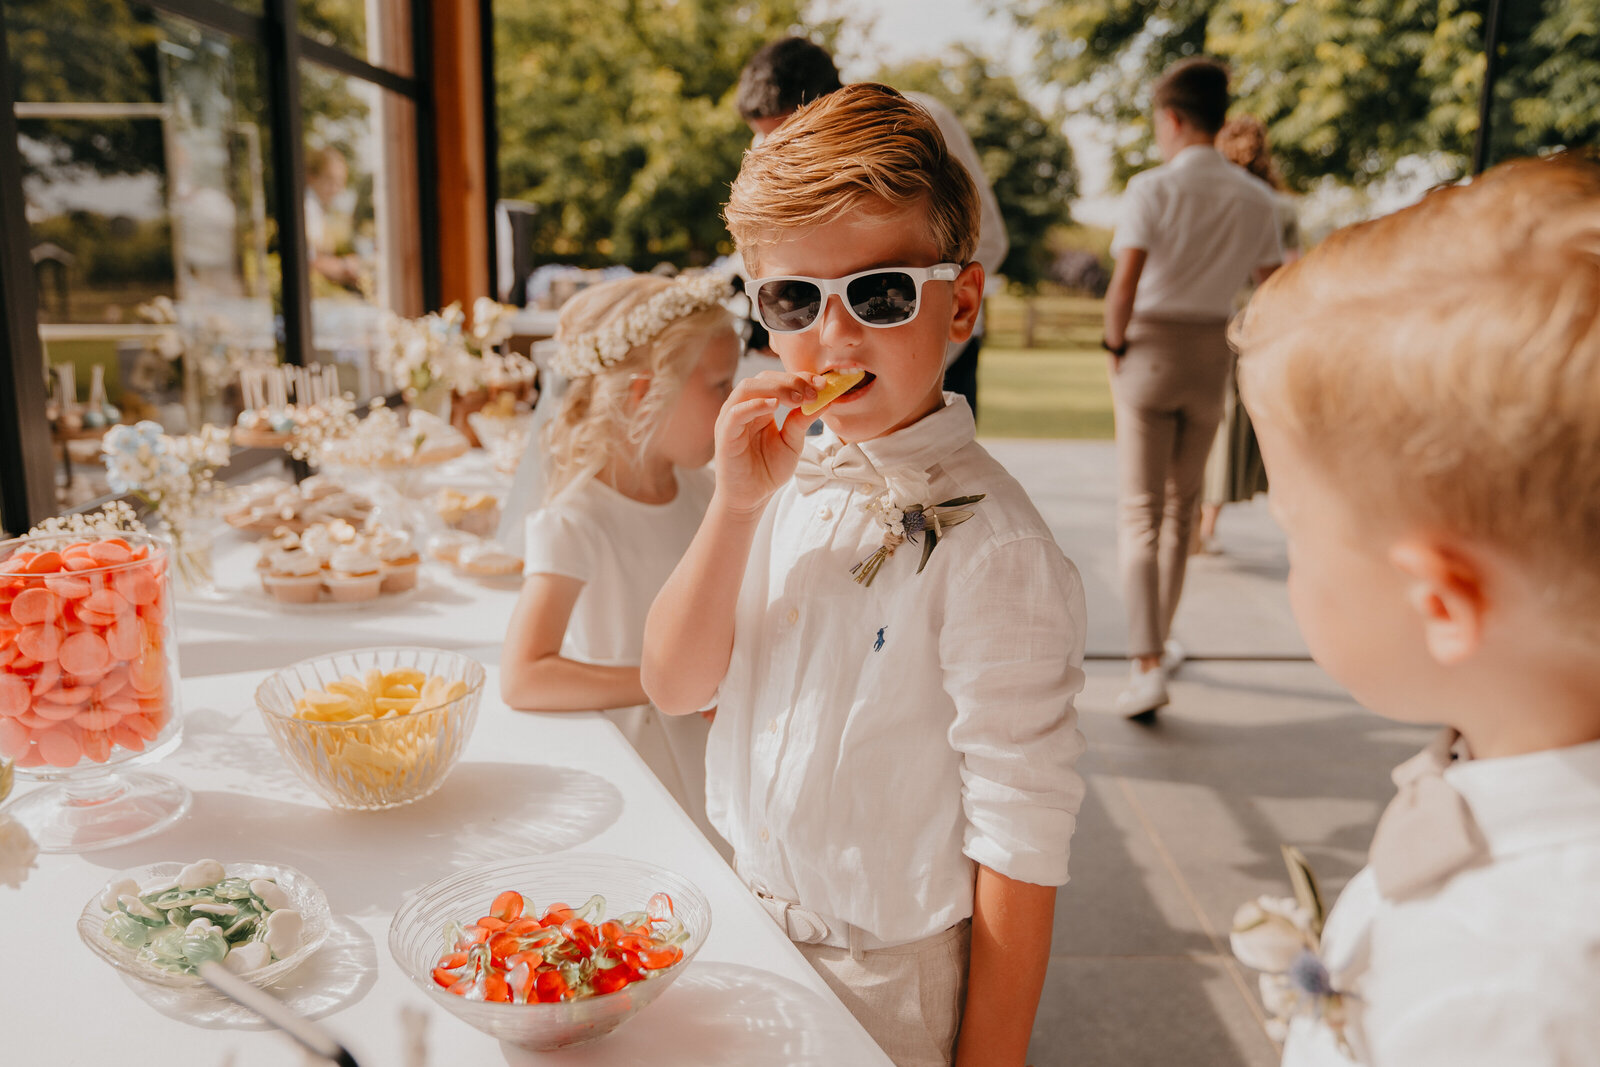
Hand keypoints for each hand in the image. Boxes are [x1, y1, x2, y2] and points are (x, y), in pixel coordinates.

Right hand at [713, 371, 819, 515]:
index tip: (823, 384)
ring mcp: (732, 419)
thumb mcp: (792, 442)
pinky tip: (774, 405)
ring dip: (776, 388)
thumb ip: (802, 420)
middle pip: (763, 378)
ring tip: (799, 398)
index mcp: (760, 407)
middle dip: (791, 380)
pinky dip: (754, 405)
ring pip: (748, 388)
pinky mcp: (725, 434)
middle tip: (813, 391)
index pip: (777, 380)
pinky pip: (735, 413)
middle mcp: (744, 408)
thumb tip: (825, 399)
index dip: (800, 377)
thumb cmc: (768, 470)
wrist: (751, 498)